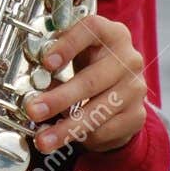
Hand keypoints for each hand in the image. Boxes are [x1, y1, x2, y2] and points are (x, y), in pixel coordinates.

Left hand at [23, 12, 147, 154]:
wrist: (122, 91)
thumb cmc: (92, 66)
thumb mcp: (76, 54)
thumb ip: (57, 61)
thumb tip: (33, 83)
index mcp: (111, 34)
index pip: (91, 30)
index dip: (68, 45)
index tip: (46, 62)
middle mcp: (128, 59)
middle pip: (92, 80)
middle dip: (59, 99)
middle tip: (34, 110)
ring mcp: (135, 88)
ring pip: (98, 111)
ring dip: (66, 128)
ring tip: (43, 139)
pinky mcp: (136, 114)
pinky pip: (105, 130)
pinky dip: (83, 136)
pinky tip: (66, 138)